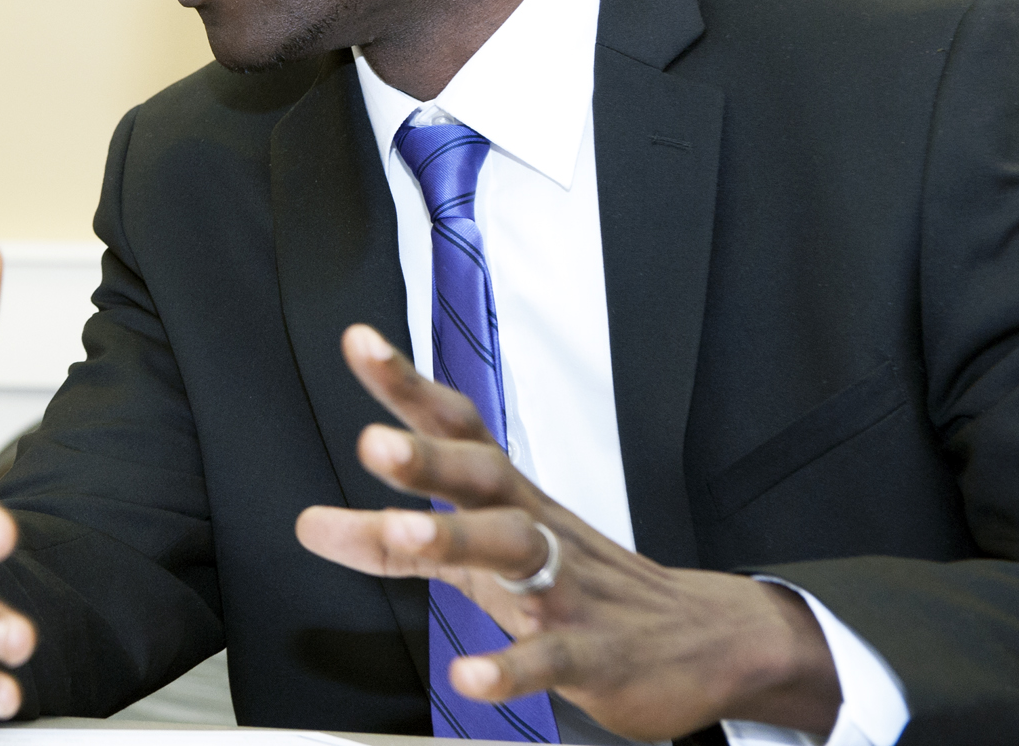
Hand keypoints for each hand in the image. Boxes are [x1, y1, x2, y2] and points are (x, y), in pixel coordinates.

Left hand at [294, 325, 840, 740]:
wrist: (704, 640)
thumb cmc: (578, 581)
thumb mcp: (483, 556)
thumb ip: (396, 539)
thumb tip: (314, 525)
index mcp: (510, 496)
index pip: (456, 426)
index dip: (407, 385)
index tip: (359, 343)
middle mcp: (536, 528)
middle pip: (482, 476)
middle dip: (427, 458)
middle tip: (372, 443)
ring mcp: (567, 587)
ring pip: (513, 551)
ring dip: (456, 538)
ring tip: (402, 533)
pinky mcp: (593, 654)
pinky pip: (549, 656)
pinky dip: (509, 666)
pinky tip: (469, 675)